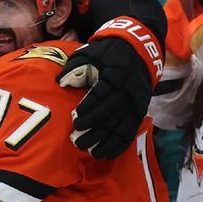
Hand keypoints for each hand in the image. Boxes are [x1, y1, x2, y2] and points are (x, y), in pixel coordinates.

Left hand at [58, 37, 151, 158]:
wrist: (139, 48)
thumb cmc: (108, 52)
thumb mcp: (90, 53)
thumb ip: (75, 67)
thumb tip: (61, 83)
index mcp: (114, 74)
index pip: (100, 94)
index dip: (88, 108)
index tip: (75, 119)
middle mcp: (127, 90)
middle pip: (109, 114)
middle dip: (93, 129)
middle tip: (77, 140)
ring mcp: (135, 102)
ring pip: (120, 126)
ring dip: (104, 141)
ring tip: (90, 151)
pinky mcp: (140, 110)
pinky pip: (131, 131)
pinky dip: (119, 144)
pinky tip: (107, 153)